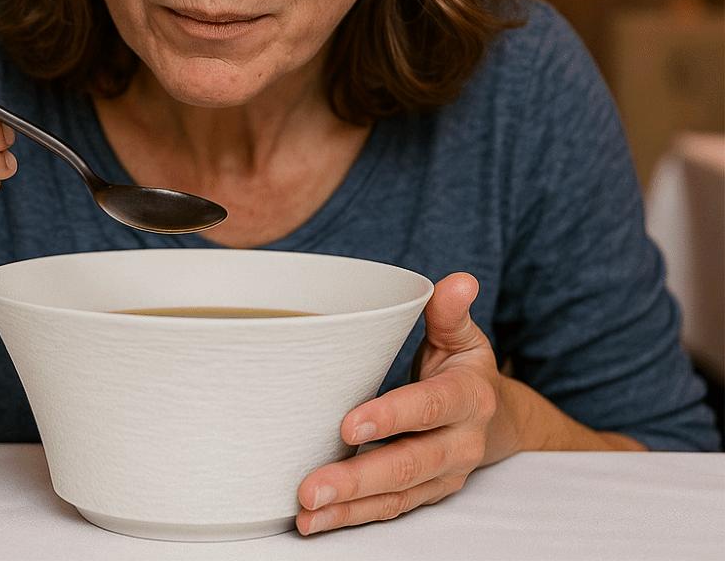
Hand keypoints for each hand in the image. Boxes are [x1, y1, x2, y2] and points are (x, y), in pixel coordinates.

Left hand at [296, 273, 511, 535]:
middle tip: (312, 486)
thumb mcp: (462, 337)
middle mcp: (458, 443)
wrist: (495, 419)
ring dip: (349, 507)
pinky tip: (317, 522)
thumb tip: (459, 281)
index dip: (391, 417)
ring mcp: (442, 476)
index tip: (348, 424)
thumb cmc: (463, 369)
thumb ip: (450, 312)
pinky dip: (353, 518)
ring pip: (395, 496)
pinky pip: (389, 510)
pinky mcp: (425, 494)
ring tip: (307, 511)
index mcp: (467, 398)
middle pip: (407, 464)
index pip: (428, 408)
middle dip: (358, 477)